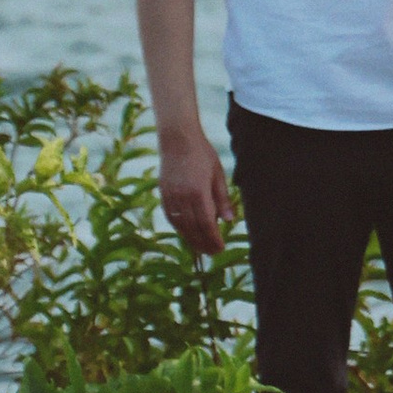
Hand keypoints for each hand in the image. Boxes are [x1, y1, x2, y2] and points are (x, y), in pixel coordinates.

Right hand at [158, 125, 231, 255]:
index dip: (213, 239)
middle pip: (193, 228)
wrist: (177, 139)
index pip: (207, 224)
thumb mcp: (218, 174)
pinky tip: (186, 233)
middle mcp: (182, 197)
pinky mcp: (163, 194)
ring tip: (201, 248)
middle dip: (203, 243)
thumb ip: (222, 199)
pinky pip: (171, 217)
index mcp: (198, 192)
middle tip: (213, 254)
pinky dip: (179, 228)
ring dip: (191, 239)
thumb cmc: (201, 154)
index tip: (220, 249)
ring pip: (180, 225)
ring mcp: (170, 196)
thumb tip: (229, 220)